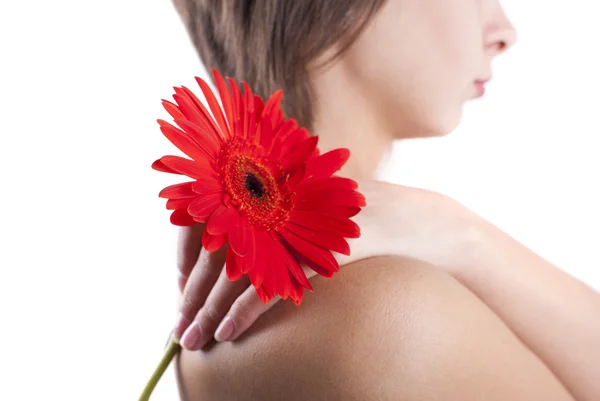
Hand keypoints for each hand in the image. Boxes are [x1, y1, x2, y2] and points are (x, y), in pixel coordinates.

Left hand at [172, 180, 477, 349]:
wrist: (397, 217)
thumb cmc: (341, 215)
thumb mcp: (295, 210)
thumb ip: (262, 218)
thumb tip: (226, 251)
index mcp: (255, 185)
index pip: (198, 219)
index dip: (182, 257)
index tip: (179, 288)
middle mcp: (263, 202)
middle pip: (210, 257)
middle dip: (190, 298)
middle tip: (178, 330)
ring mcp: (284, 226)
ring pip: (230, 278)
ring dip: (207, 314)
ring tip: (192, 341)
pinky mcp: (306, 251)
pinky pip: (264, 288)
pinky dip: (242, 314)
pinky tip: (228, 335)